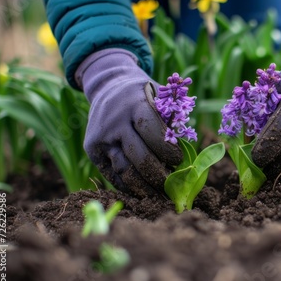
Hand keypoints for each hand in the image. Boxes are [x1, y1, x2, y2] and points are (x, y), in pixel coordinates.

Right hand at [75, 48, 181, 196]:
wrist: (109, 87)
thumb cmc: (144, 96)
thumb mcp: (160, 97)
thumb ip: (173, 121)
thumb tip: (188, 154)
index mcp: (135, 104)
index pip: (153, 133)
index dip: (168, 151)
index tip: (179, 161)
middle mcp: (115, 121)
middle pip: (140, 157)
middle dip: (159, 175)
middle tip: (173, 184)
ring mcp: (101, 137)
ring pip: (125, 171)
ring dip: (145, 187)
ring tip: (160, 192)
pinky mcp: (92, 150)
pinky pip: (112, 176)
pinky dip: (130, 188)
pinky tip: (144, 191)